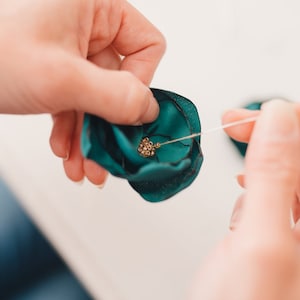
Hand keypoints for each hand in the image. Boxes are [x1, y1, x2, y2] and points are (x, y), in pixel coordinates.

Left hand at [0, 0, 164, 184]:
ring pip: (97, 99)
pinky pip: (77, 103)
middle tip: (108, 154)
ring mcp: (72, 51)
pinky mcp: (57, 71)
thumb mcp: (60, 78)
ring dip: (91, 136)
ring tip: (85, 165)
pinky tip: (66, 152)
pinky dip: (72, 131)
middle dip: (109, 124)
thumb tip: (149, 110)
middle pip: (120, 82)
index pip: (146, 46)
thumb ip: (114, 96)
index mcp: (96, 7)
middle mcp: (88, 27)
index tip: (125, 113)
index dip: (140, 83)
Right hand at [189, 100, 299, 299]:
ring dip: (260, 159)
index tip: (262, 113)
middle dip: (273, 136)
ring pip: (287, 176)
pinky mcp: (276, 238)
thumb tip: (278, 117)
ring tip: (237, 152)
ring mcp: (297, 235)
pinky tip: (243, 192)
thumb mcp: (260, 241)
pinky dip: (253, 185)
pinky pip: (272, 196)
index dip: (295, 125)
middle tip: (236, 120)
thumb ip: (273, 175)